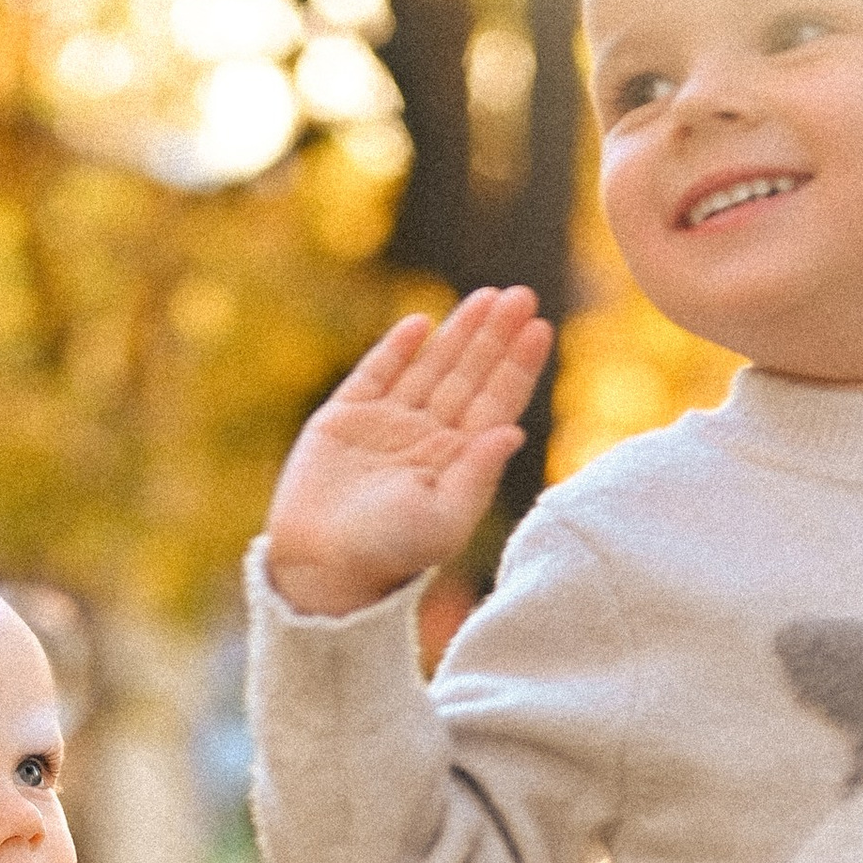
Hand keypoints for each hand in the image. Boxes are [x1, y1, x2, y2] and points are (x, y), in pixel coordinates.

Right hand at [264, 284, 554, 619]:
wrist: (321, 566)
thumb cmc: (389, 554)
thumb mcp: (444, 521)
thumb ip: (478, 474)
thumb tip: (516, 431)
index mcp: (457, 462)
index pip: (495, 403)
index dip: (518, 366)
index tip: (541, 328)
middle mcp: (426, 438)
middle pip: (469, 376)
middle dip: (495, 336)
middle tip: (522, 296)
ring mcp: (386, 425)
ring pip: (430, 367)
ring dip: (458, 333)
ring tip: (488, 297)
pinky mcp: (343, 419)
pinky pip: (376, 373)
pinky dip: (396, 348)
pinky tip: (422, 323)